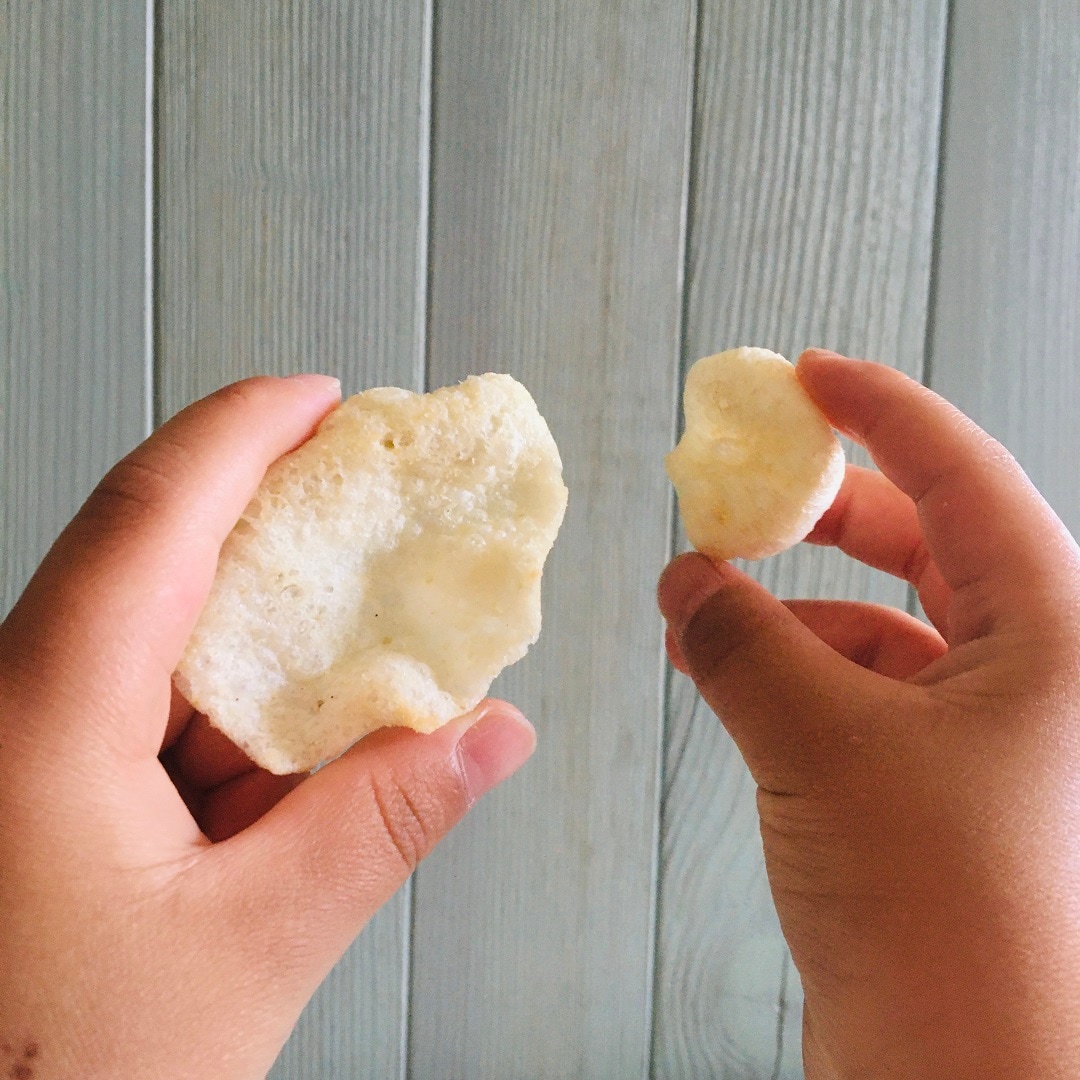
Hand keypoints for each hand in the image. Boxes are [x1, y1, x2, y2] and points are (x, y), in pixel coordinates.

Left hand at [0, 376, 534, 1078]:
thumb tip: (489, 734)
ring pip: (146, 636)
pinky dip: (223, 702)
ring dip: (254, 627)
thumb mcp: (249, 950)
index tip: (322, 398)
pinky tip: (288, 735)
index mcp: (39, 720)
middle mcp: (10, 708)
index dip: (244, 435)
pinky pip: (135, 703)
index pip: (154, 518)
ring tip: (350, 627)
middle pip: (147, 555)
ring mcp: (18, 746)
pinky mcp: (35, 787)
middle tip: (358, 492)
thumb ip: (380, 826)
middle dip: (262, 513)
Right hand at [659, 351, 1079, 1078]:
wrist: (969, 1076)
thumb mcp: (822, 741)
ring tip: (698, 609)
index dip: (879, 409)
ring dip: (785, 608)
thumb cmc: (948, 914)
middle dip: (823, 514)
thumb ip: (742, 638)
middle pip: (923, 541)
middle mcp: (1031, 669)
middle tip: (743, 491)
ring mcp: (985, 730)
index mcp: (1049, 630)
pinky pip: (855, 690)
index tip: (807, 376)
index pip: (961, 473)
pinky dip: (787, 670)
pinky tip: (722, 674)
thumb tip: (685, 577)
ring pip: (876, 623)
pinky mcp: (934, 784)